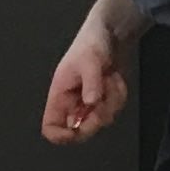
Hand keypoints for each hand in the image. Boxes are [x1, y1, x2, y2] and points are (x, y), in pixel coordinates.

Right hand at [43, 30, 126, 144]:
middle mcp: (73, 102)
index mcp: (60, 94)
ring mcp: (90, 103)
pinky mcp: (105, 99)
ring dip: (110, 101)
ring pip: (101, 120)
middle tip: (103, 101)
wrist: (112, 34)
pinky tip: (115, 79)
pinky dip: (118, 95)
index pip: (51, 126)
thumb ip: (91, 83)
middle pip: (80, 131)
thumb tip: (91, 103)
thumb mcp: (90, 61)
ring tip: (108, 79)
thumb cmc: (92, 42)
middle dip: (96, 117)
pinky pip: (114, 109)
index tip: (76, 132)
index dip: (60, 136)